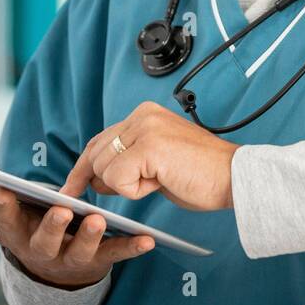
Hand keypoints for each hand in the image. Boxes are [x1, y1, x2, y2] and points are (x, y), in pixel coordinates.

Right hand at [0, 175, 152, 288]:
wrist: (54, 268)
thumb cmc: (26, 228)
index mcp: (16, 234)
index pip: (4, 221)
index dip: (2, 207)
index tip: (0, 189)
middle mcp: (42, 249)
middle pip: (43, 241)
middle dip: (50, 225)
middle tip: (60, 210)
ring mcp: (70, 257)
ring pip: (79, 250)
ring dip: (88, 236)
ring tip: (97, 218)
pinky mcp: (98, 260)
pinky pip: (116, 254)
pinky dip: (132, 248)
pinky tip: (148, 239)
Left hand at [61, 101, 239, 211]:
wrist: (233, 177)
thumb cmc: (201, 174)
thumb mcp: (156, 162)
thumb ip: (127, 161)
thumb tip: (93, 178)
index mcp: (144, 114)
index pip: (100, 140)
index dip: (84, 167)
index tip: (71, 187)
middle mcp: (141, 115)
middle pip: (96, 155)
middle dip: (105, 180)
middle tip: (141, 186)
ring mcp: (144, 129)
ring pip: (103, 167)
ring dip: (127, 185)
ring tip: (160, 178)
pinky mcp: (148, 148)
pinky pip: (117, 179)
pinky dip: (134, 191)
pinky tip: (160, 182)